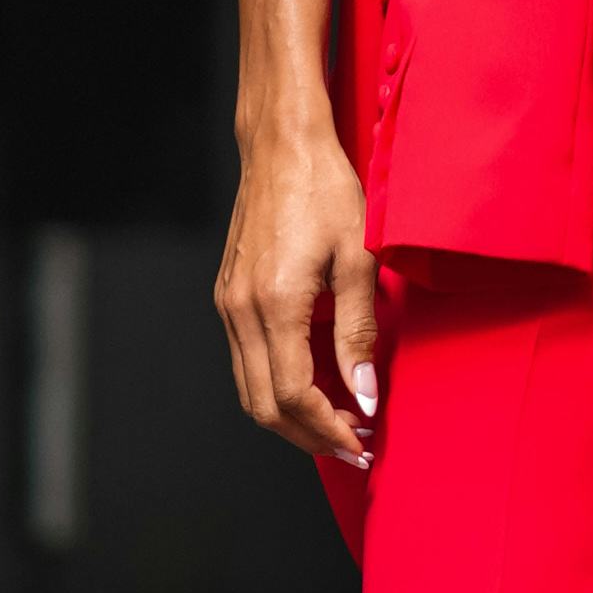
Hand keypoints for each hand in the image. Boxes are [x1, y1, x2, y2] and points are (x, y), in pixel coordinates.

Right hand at [215, 122, 379, 465]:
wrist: (281, 146)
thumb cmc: (325, 191)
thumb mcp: (359, 259)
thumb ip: (359, 333)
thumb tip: (365, 394)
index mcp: (274, 303)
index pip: (294, 396)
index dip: (328, 429)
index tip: (362, 443)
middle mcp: (240, 310)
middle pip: (264, 406)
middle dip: (309, 436)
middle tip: (355, 445)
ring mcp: (228, 304)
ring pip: (250, 389)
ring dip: (293, 417)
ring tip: (340, 422)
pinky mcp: (227, 296)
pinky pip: (246, 361)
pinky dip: (278, 386)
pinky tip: (316, 384)